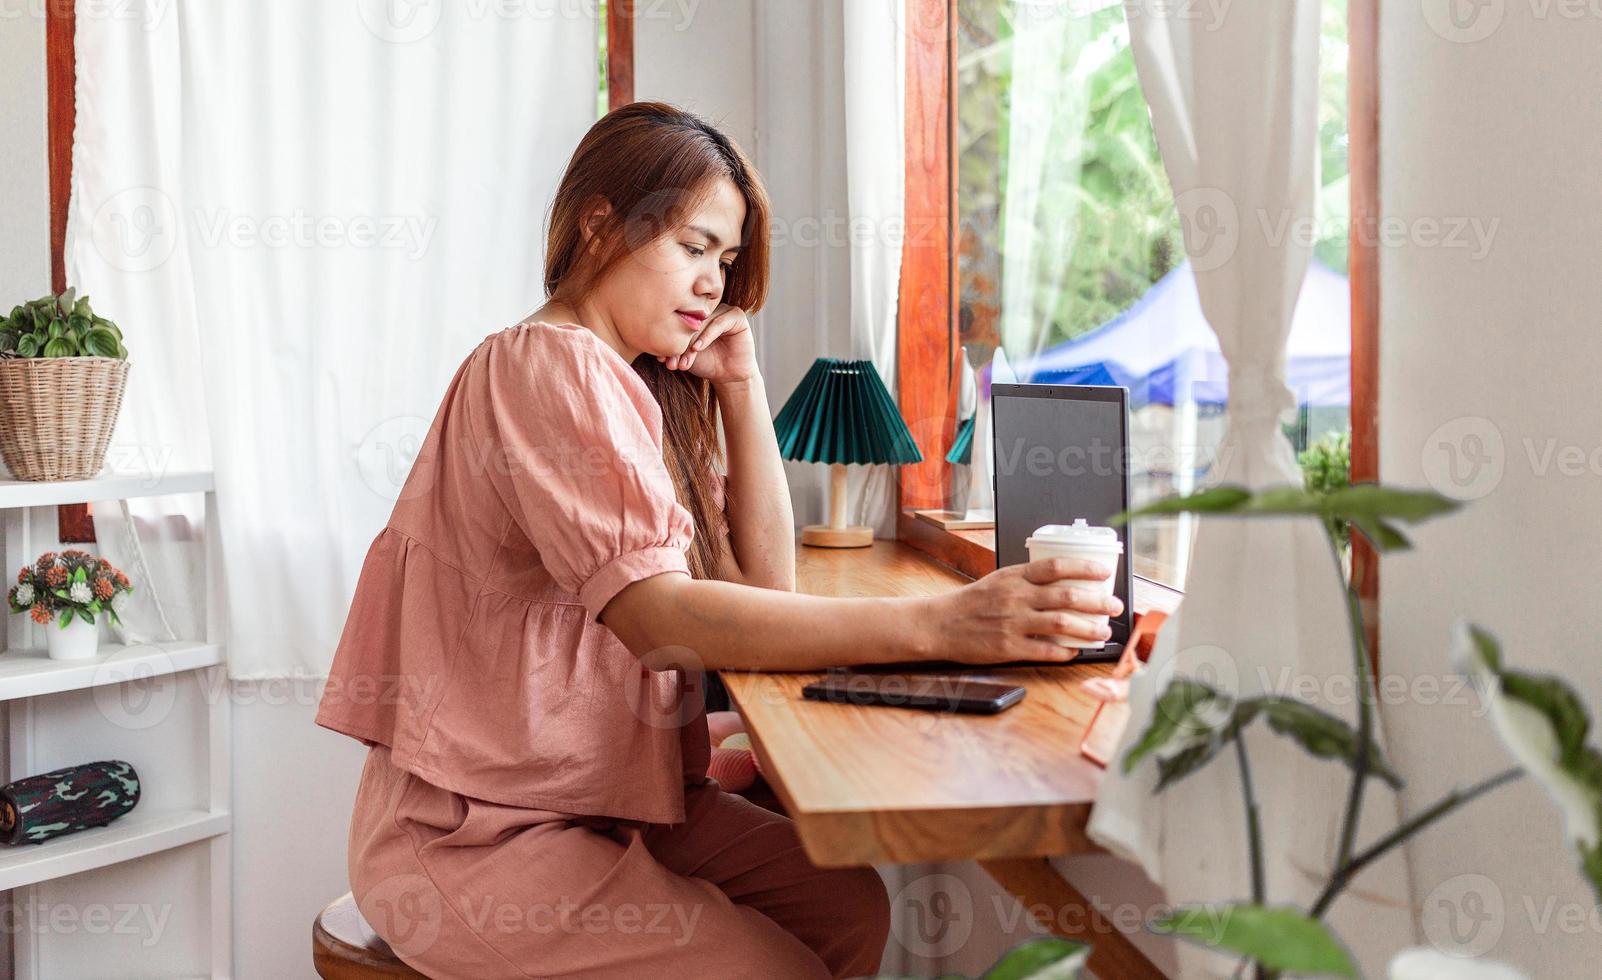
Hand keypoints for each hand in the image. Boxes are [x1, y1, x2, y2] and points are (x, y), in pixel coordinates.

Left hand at [657, 303, 756, 386]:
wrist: (728, 376)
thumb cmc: (706, 363)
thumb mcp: (684, 354)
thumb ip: (672, 345)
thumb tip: (650, 342)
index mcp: (696, 312)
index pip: (679, 320)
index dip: (669, 338)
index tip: (661, 358)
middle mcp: (710, 308)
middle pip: (690, 320)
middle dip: (679, 342)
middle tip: (671, 361)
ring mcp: (724, 310)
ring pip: (703, 322)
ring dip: (691, 342)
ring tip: (683, 360)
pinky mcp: (737, 316)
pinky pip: (719, 323)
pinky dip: (707, 336)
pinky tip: (697, 348)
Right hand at [919, 557, 1124, 664]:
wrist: (940, 624)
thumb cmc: (971, 603)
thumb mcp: (999, 581)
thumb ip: (1027, 581)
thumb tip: (1062, 582)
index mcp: (1014, 577)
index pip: (1056, 566)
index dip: (1084, 568)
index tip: (1104, 572)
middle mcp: (1016, 598)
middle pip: (1067, 596)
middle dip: (1098, 602)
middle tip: (1114, 606)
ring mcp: (1013, 623)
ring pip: (1062, 624)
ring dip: (1089, 629)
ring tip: (1102, 631)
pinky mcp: (1008, 648)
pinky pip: (1045, 650)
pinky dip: (1064, 651)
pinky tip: (1074, 651)